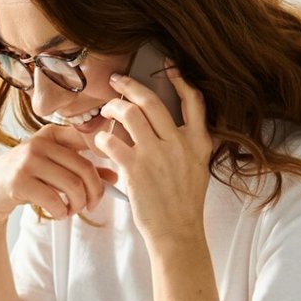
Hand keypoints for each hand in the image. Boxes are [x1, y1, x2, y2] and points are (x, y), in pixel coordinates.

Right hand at [0, 124, 118, 226]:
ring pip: (72, 185)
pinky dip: (61, 212)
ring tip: (72, 210)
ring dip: (77, 205)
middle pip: (85, 168)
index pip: (89, 139)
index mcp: (51, 134)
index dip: (106, 156)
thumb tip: (115, 177)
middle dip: (95, 192)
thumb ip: (81, 168)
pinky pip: (54, 200)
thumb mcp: (52, 168)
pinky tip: (58, 213)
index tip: (109, 177)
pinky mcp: (19, 181)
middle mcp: (40, 143)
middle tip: (91, 205)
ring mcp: (28, 160)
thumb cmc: (25, 178)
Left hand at [92, 66, 214, 243]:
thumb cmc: (184, 203)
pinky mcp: (136, 169)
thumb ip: (192, 145)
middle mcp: (179, 143)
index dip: (181, 80)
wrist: (177, 232)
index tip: (168, 67)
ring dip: (112, 108)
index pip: (194, 101)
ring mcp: (157, 155)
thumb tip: (178, 126)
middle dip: (130, 86)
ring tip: (105, 111)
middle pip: (151, 101)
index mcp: (198, 142)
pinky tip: (100, 142)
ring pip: (129, 114)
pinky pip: (112, 141)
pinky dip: (102, 138)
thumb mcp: (199, 168)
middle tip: (116, 80)